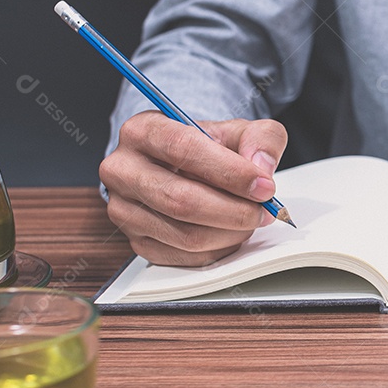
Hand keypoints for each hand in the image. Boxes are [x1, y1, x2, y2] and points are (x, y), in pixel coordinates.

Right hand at [99, 111, 288, 265]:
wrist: (183, 167)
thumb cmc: (206, 148)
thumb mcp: (238, 130)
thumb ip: (261, 138)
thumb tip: (261, 167)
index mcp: (141, 131)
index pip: (183, 149)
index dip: (229, 171)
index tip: (263, 185)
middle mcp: (123, 170)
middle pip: (181, 200)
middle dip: (234, 210)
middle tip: (264, 210)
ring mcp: (124, 209)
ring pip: (185, 235)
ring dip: (230, 232)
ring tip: (252, 219)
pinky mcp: (136, 241)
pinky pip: (184, 256)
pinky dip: (218, 249)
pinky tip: (232, 232)